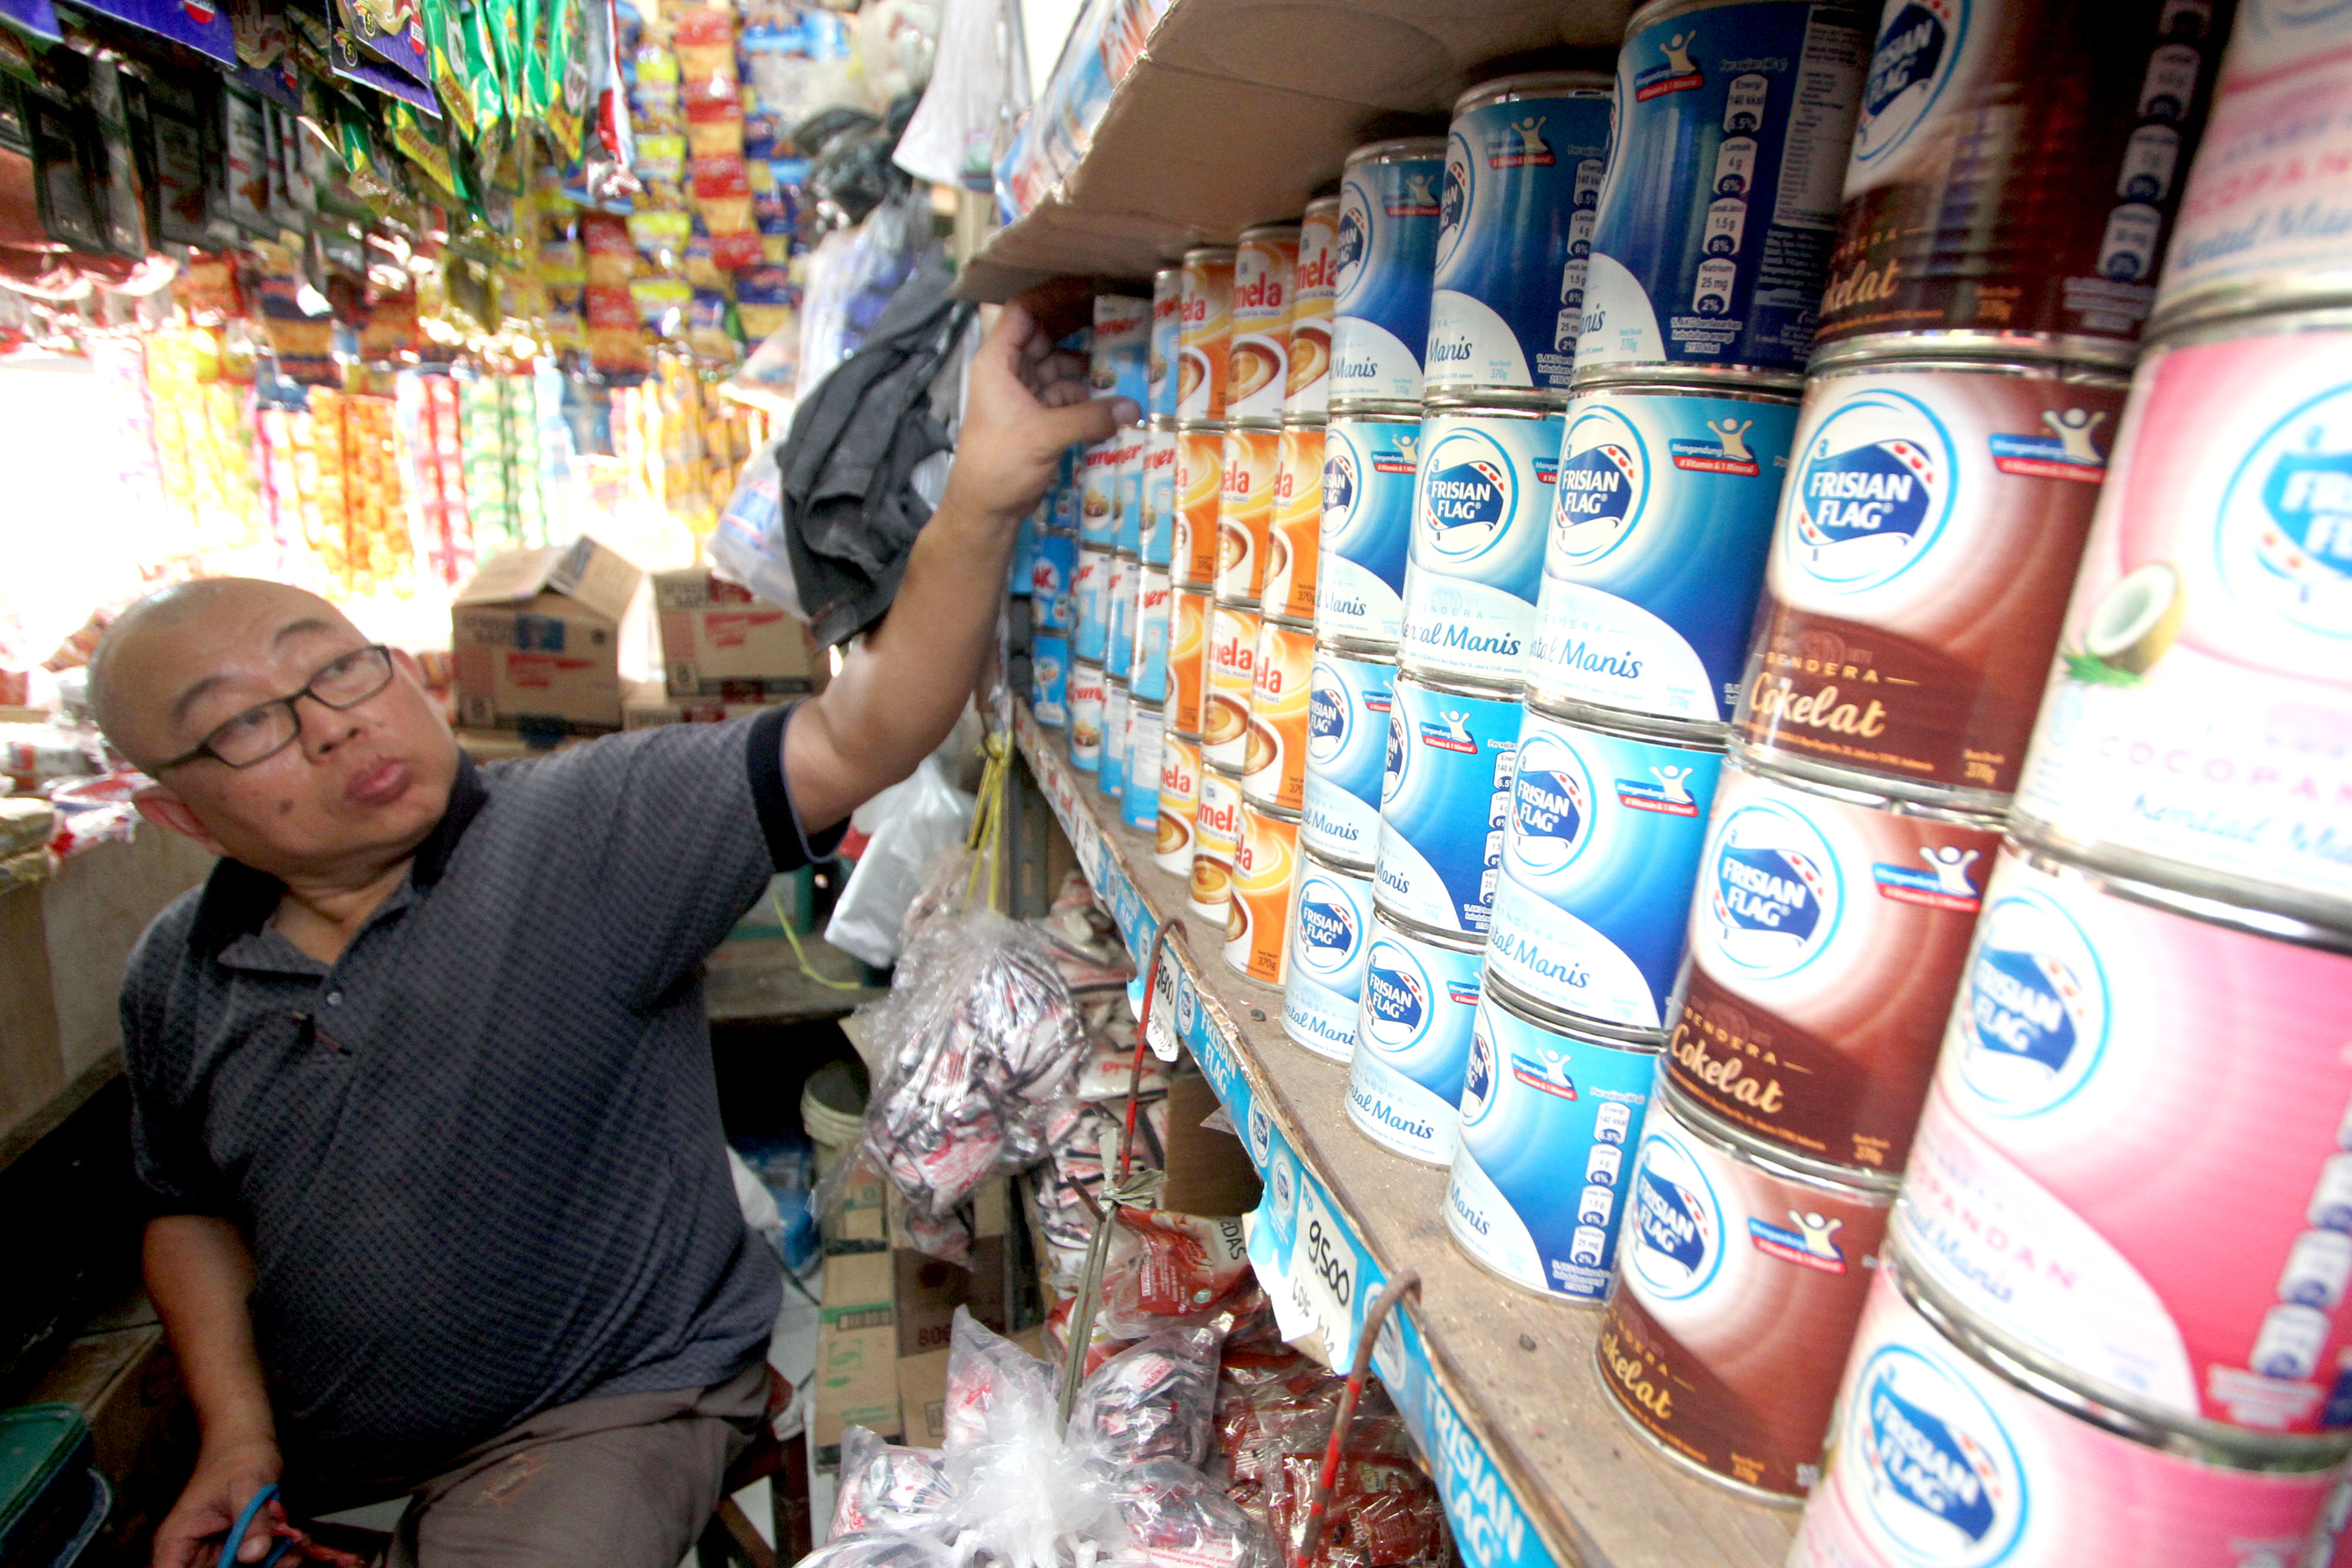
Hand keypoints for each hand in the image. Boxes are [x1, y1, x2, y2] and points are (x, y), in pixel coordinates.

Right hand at [153, 1435, 282, 1567]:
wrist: (248, 1443)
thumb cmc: (237, 1458)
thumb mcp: (247, 1486)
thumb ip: (252, 1522)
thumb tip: (254, 1556)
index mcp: (177, 1541)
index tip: (239, 1567)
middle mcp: (192, 1554)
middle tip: (284, 1559)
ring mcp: (216, 1554)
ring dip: (271, 1565)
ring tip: (294, 1546)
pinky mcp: (238, 1550)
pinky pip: (256, 1564)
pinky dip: (278, 1557)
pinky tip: (296, 1543)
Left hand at [942, 276, 1139, 527]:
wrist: (984, 509)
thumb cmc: (999, 463)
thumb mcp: (1044, 435)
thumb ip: (1090, 418)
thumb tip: (1133, 408)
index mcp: (997, 361)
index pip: (1022, 311)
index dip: (1052, 294)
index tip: (1087, 285)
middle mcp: (1009, 371)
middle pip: (1044, 333)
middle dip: (1076, 324)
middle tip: (1115, 310)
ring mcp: (1023, 394)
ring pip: (1058, 365)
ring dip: (1086, 364)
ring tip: (1122, 354)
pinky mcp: (1037, 417)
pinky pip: (1066, 395)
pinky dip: (1086, 396)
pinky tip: (1112, 397)